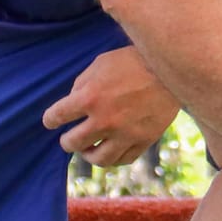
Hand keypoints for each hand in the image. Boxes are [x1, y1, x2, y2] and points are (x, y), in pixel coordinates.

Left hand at [42, 46, 180, 166]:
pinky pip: (123, 159)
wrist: (171, 69)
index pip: (57, 117)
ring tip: (88, 149)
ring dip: (88, 155)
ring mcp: (125, 133)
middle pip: (73, 143)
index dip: (50, 120)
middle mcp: (104, 120)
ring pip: (98, 159)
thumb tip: (72, 102)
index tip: (51, 121)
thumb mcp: (101, 64)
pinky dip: (113, 157)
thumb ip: (82, 84)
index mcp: (89, 98)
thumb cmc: (133, 61)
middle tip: (69, 139)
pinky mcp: (144, 140)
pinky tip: (110, 150)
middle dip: (67, 141)